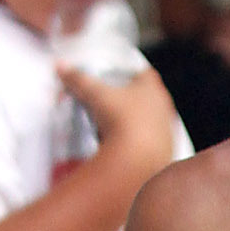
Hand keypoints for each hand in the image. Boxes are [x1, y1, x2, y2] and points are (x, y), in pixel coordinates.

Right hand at [59, 60, 177, 189]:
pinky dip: (136, 145)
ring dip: (134, 124)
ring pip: (149, 122)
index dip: (129, 74)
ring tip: (114, 128)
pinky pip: (148, 145)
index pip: (143, 73)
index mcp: (152, 87)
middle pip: (148, 98)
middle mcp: (164, 108)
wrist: (136, 162)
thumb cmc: (121, 121)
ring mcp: (166, 132)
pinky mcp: (164, 153)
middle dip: (130, 100)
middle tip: (113, 105)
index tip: (117, 79)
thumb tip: (62, 68)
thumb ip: (78, 80)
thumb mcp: (94, 95)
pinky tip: (122, 149)